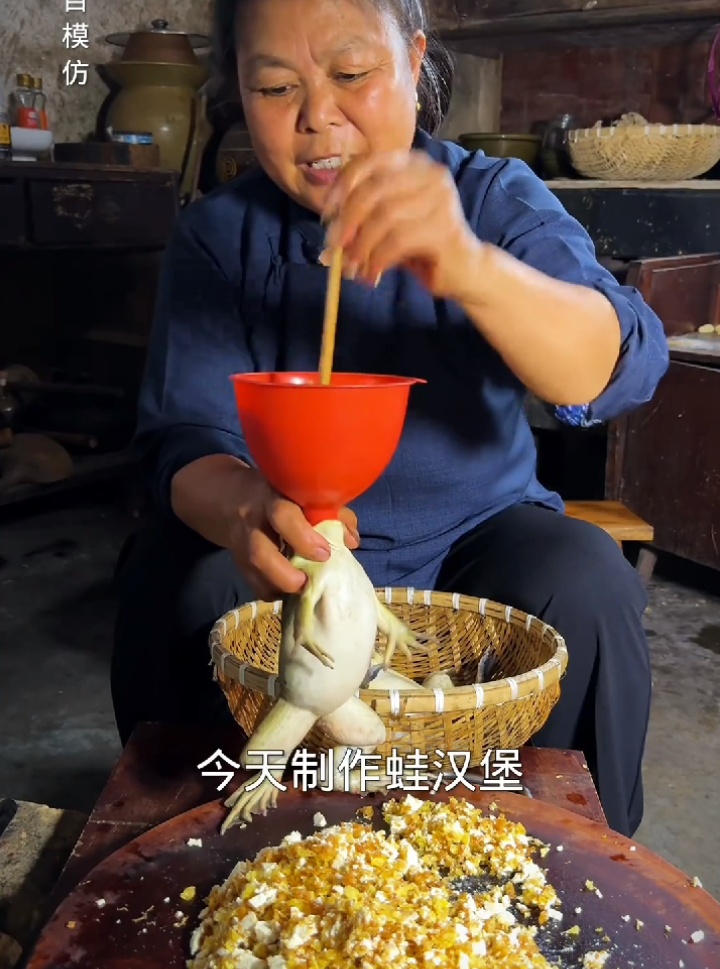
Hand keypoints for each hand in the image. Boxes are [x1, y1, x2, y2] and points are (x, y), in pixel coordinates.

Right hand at [229, 469, 359, 600]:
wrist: (232, 499)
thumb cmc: (279, 495)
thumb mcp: (302, 493)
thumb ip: (331, 513)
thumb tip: (351, 541)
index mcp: (272, 499)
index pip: (283, 516)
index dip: (304, 538)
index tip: (324, 554)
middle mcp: (252, 523)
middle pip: (260, 554)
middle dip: (287, 575)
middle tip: (308, 583)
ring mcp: (241, 545)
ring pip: (254, 573)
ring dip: (280, 587)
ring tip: (302, 590)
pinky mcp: (238, 562)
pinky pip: (253, 584)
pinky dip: (273, 591)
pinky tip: (288, 589)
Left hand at [322, 149, 483, 301]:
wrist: (464, 271)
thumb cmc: (422, 247)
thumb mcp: (386, 230)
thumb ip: (360, 226)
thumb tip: (328, 240)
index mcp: (413, 165)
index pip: (368, 162)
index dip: (342, 186)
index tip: (327, 215)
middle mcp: (430, 175)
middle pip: (373, 189)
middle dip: (347, 221)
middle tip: (334, 247)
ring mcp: (441, 200)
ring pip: (384, 217)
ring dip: (360, 246)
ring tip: (352, 267)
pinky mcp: (445, 228)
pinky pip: (398, 241)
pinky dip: (377, 259)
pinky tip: (372, 274)